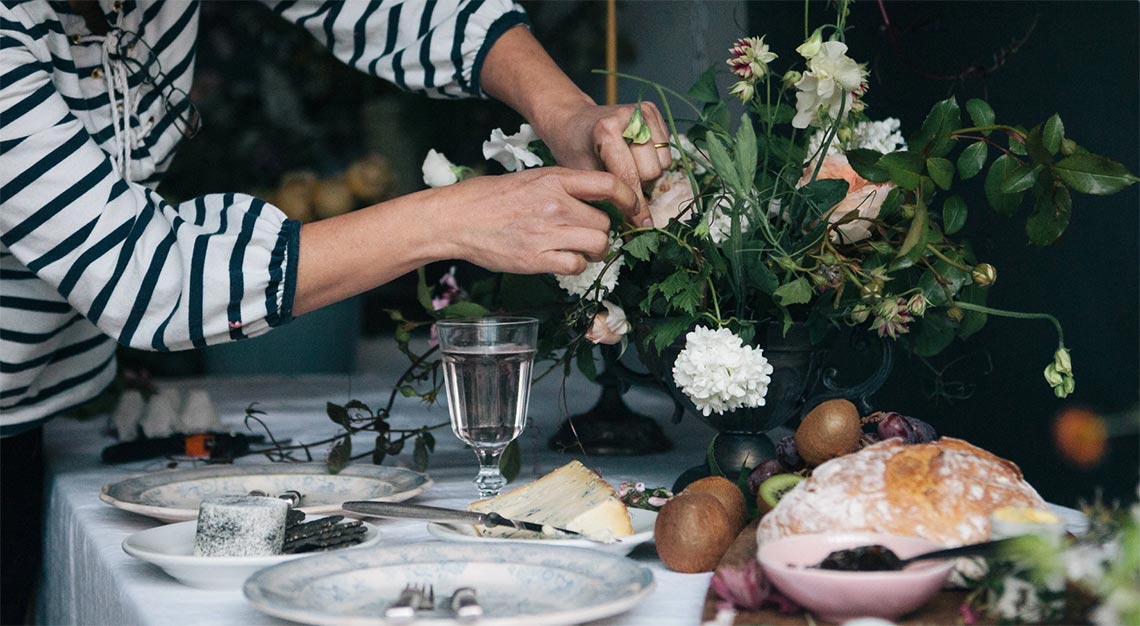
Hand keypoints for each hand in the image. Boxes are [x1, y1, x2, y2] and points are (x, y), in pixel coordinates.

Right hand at [434, 166, 637, 275]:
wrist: (457, 218)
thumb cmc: (492, 198)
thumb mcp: (532, 179)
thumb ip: (564, 187)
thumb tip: (595, 200)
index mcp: (555, 178)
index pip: (609, 184)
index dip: (629, 198)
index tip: (633, 209)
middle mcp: (556, 204)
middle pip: (605, 222)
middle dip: (601, 231)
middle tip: (588, 234)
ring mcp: (547, 231)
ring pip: (597, 244)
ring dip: (593, 250)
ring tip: (578, 248)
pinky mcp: (537, 258)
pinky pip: (577, 265)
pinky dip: (575, 265)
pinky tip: (562, 259)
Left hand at [535, 101, 672, 227]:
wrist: (573, 121)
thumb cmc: (575, 150)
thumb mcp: (584, 177)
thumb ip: (610, 197)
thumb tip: (637, 227)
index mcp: (606, 131)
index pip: (630, 176)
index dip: (636, 205)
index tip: (643, 225)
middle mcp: (629, 117)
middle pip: (651, 171)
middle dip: (640, 186)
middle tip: (622, 186)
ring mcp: (643, 111)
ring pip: (663, 163)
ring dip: (648, 173)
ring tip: (628, 168)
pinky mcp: (652, 111)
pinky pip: (667, 150)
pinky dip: (655, 160)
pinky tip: (636, 157)